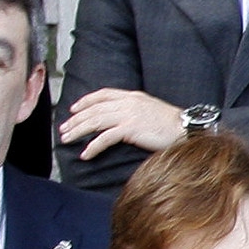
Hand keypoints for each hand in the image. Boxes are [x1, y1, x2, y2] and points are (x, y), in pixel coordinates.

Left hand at [60, 88, 187, 159]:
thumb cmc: (171, 124)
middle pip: (94, 108)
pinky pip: (105, 138)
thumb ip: (134, 110)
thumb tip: (121, 120)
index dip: (86, 101)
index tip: (74, 108)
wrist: (185, 128)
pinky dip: (92, 146)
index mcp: (132, 96)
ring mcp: (128, 114)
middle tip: (63, 129)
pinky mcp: (130, 129)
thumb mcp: (150, 110)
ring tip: (67, 140)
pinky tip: (85, 154)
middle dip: (76, 119)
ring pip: (95, 121)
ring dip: (78, 131)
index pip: (103, 94)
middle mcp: (128, 102)